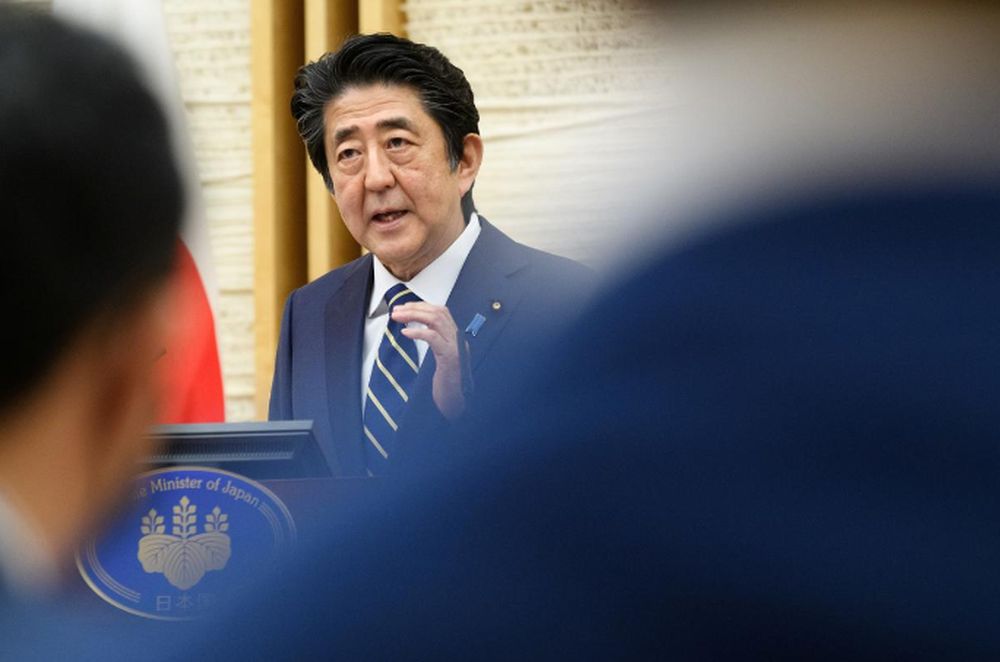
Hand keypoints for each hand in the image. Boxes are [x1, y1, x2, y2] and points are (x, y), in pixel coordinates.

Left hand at [392, 302, 468, 419]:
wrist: (456, 402)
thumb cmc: (447, 384)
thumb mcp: (439, 358)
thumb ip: (433, 342)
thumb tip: (413, 328)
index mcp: (455, 338)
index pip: (440, 311)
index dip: (421, 306)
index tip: (404, 307)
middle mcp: (458, 339)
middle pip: (438, 312)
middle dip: (415, 308)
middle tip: (396, 310)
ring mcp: (455, 348)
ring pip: (436, 320)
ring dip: (414, 315)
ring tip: (397, 317)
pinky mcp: (450, 358)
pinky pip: (434, 338)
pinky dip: (418, 332)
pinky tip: (405, 332)